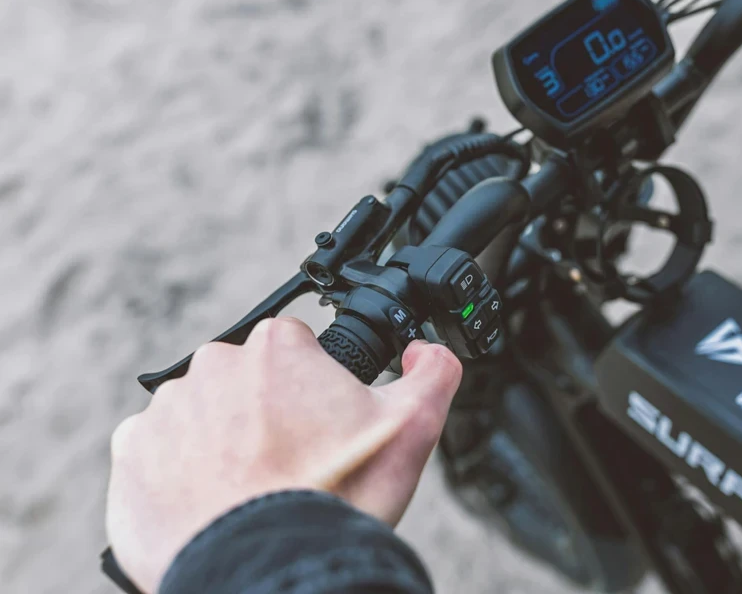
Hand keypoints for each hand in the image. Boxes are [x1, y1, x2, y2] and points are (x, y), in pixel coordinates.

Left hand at [106, 317, 461, 593]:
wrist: (268, 570)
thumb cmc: (335, 498)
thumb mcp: (412, 428)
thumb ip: (432, 371)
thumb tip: (425, 351)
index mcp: (277, 348)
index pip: (297, 350)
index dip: (314, 389)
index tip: (320, 426)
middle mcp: (214, 365)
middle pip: (248, 379)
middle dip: (267, 410)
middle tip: (291, 461)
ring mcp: (168, 408)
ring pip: (205, 414)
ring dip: (223, 439)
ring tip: (252, 487)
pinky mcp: (132, 452)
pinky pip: (159, 449)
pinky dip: (180, 470)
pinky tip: (212, 500)